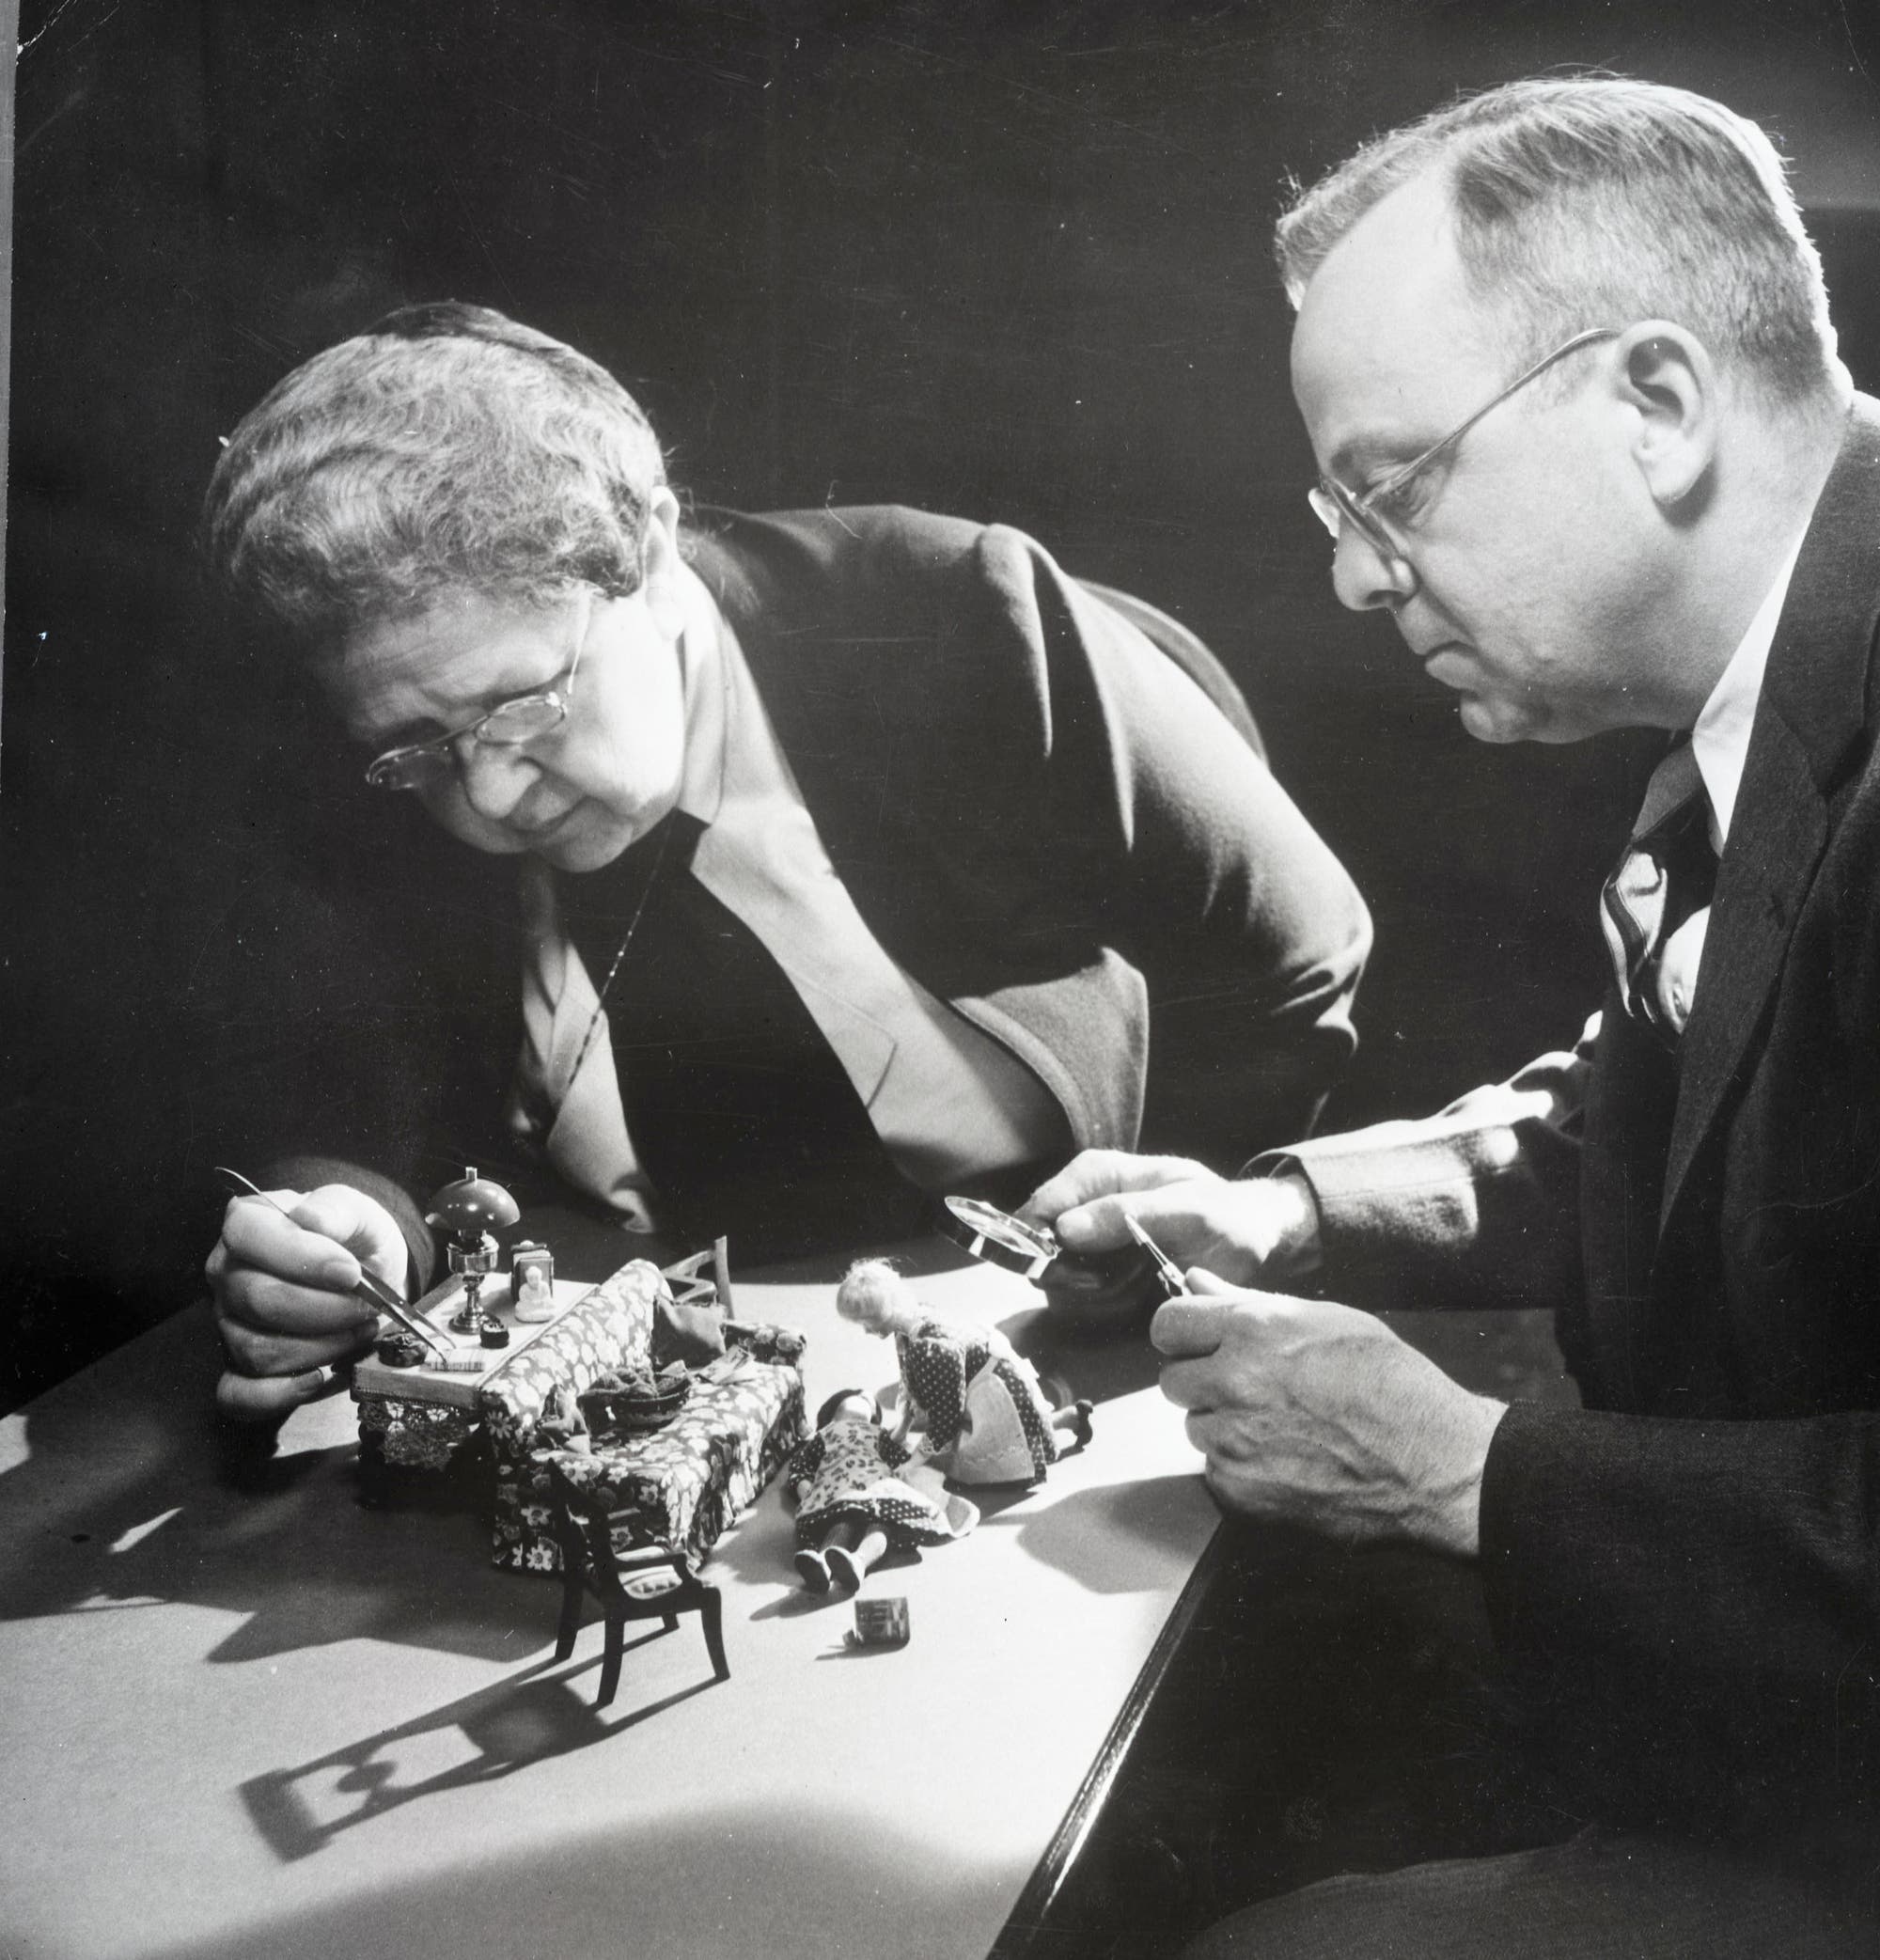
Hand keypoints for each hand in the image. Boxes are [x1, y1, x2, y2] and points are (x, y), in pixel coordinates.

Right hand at [206, 1183, 409, 1421]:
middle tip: (366, 1306)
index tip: (350, 1272)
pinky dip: (278, 1395)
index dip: (301, 1256)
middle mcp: (227, 1274)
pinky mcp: (238, 1366)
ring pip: (257, 1349)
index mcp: (247, 1225)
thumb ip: (336, 1210)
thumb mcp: (358, 1212)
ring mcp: (228, 1323)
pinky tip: (318, 1378)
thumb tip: (309, 1218)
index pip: (248, 1235)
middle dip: (326, 1309)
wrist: (367, 1278)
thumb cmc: (355, 1240)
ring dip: (321, 1347)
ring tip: (358, 1330)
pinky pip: (237, 1394)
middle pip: (259, 1299)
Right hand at [1023, 1149, 1323, 1291]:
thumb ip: (1128, 1214)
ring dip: (1086, 1296)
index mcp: (1099, 1174)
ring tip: (1130, 1293)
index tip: (1073, 1269)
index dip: (1045, 1240)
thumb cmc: (1225, 1214)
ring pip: (1056, 1277)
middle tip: (1110, 1287)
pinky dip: (1099, 1308)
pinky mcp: (1100, 1275)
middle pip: (1040, 1245)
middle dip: (1068, 1275)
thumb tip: (1066, 1229)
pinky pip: (1077, 1298)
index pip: (1044, 1204)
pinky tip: (1130, 1303)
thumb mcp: (1187, 1209)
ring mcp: (1090, 1242)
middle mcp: (1084, 1205)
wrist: (1252, 1242)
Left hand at [1153, 1271, 1505, 1556]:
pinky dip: (1239, 1468)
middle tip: (1247, 1388)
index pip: (1166, 1324)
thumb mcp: (1324, 1319)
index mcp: (1252, 1330)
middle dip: (1201, 1382)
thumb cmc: (1389, 1382)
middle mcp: (1234, 1382)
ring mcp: (1234, 1439)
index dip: (1180, 1333)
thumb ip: (1248, 1302)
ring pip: (1195, 1427)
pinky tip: (1283, 1459)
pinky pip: (1215, 1471)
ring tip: (1277, 1425)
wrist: (1431, 1458)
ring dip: (1222, 1426)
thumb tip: (1195, 1281)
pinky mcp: (1241, 1489)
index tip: (1194, 1343)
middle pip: (1172, 1380)